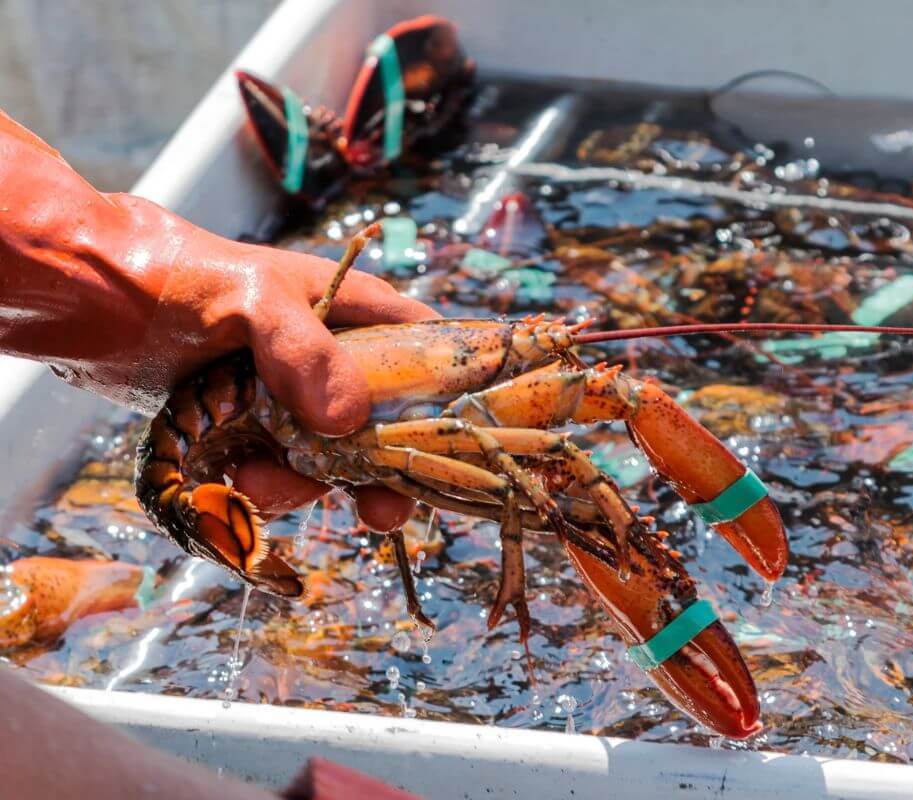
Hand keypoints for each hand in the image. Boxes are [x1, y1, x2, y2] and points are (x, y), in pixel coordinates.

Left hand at [0, 109, 429, 530]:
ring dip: (305, 487)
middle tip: (381, 513)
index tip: (457, 448)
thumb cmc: (182, 277)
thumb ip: (306, 352)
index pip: (432, 350)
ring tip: (255, 481)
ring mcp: (297, 397)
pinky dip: (267, 490)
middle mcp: (336, 358)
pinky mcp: (257, 429)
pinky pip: (285, 474)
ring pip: (334, 461)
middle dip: (382, 473)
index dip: (453, 397)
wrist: (94, 302)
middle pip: (391, 424)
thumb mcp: (254, 300)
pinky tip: (236, 483)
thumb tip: (348, 422)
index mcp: (356, 312)